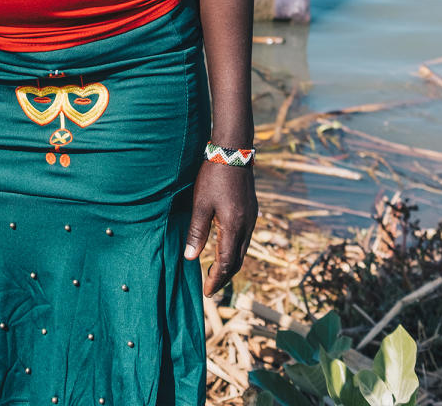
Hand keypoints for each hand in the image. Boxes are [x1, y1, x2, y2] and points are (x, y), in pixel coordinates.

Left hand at [183, 158, 257, 295]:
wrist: (234, 151)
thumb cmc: (213, 176)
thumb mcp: (200, 203)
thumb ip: (196, 232)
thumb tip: (190, 258)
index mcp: (234, 226)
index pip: (226, 263)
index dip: (216, 279)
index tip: (207, 291)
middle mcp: (247, 226)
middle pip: (237, 260)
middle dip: (224, 276)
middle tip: (211, 286)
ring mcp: (252, 217)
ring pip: (243, 249)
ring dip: (231, 263)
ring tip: (216, 270)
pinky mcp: (252, 209)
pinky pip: (245, 237)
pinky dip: (235, 248)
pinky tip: (225, 245)